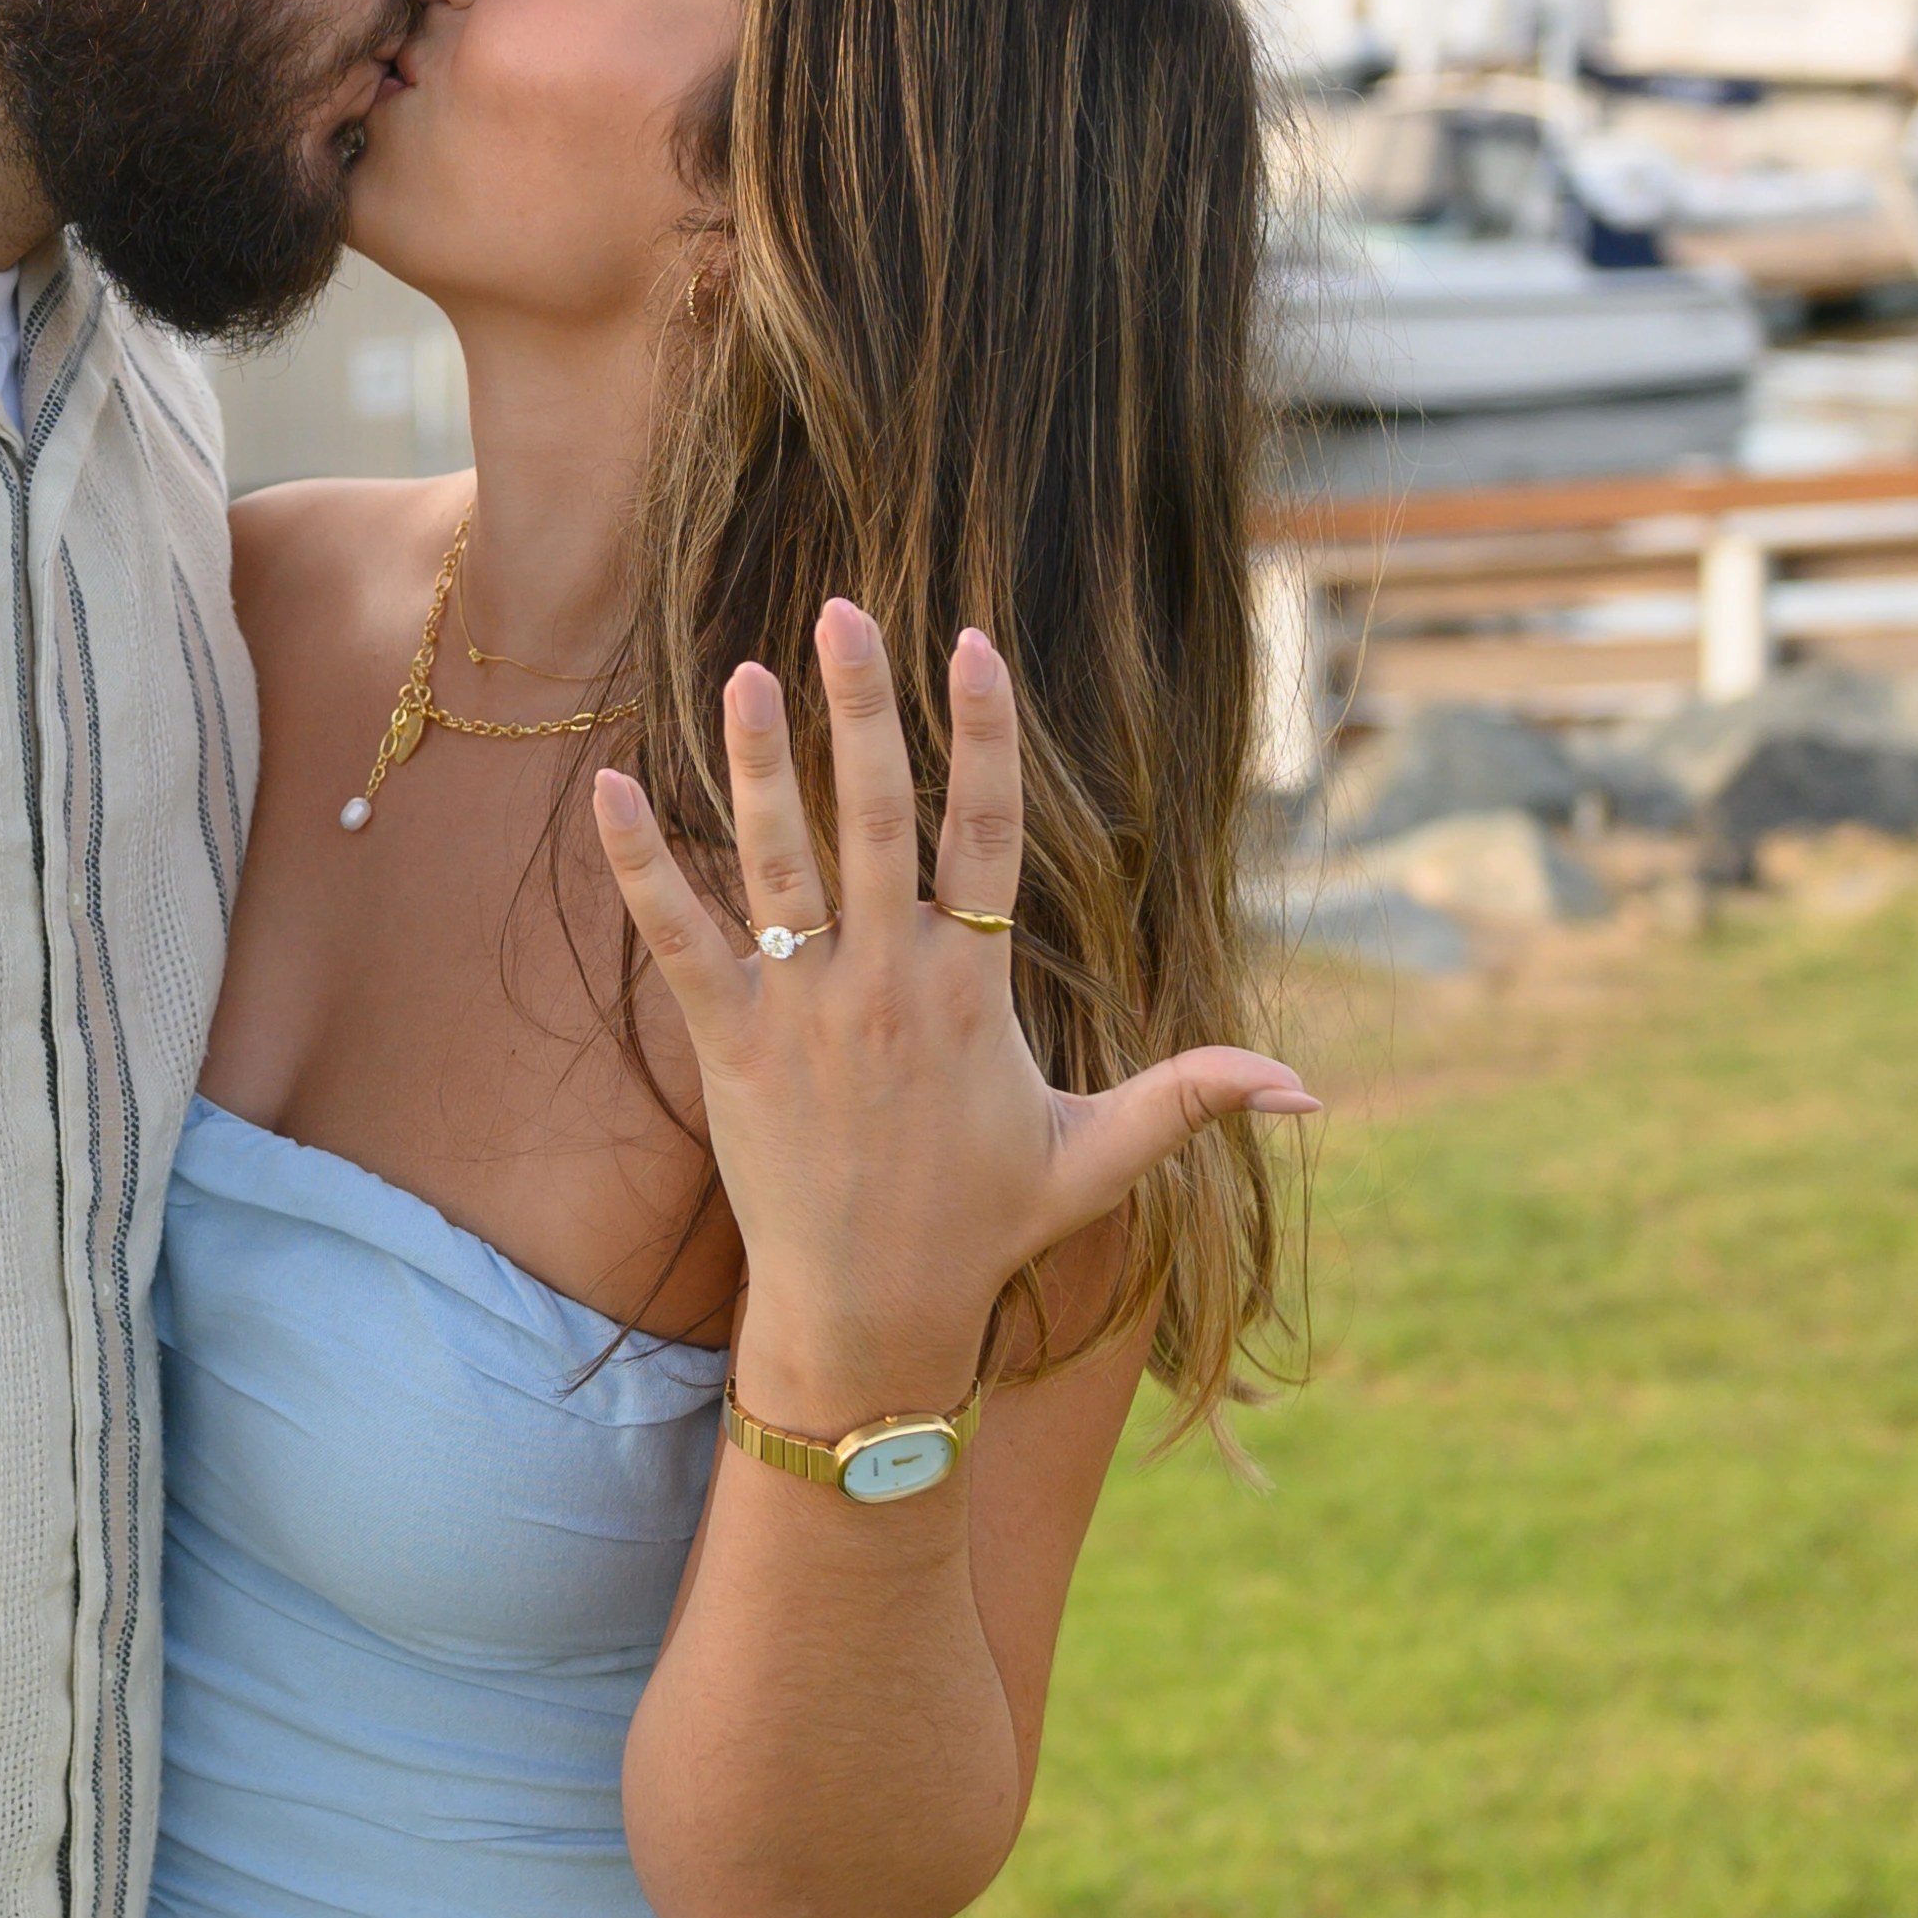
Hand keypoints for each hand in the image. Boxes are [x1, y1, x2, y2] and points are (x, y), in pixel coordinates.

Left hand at [591, 603, 1315, 1427]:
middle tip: (843, 609)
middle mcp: (887, 984)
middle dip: (862, 710)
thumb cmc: (982, 1224)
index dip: (983, 734)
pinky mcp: (728, 1045)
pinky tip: (608, 789)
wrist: (869, 1309)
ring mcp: (802, 1010)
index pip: (987, 834)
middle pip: (877, 819)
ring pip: (779, 862)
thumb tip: (1310, 1091)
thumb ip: (1193, 1099)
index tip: (971, 642)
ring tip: (744, 669)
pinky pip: (677, 939)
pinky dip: (640, 866)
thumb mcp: (1098, 1158)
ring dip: (757, 762)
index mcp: (973, 990)